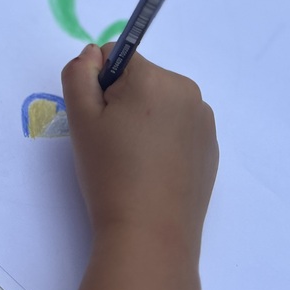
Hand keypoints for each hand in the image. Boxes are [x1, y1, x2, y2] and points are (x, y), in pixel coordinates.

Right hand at [61, 44, 217, 258]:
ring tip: (135, 160)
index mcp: (154, 77)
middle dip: (124, 101)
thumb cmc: (110, 173)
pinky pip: (179, 126)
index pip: (115, 56)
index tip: (101, 121)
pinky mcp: (211, 146)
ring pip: (160, 101)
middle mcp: (186, 89)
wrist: (150, 235)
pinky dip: (164, 138)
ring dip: (145, 118)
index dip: (100, 85)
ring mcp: (204, 119)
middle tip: (114, 144)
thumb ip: (78, 74)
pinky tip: (154, 171)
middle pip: (140, 78)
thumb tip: (93, 53)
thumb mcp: (80, 119)